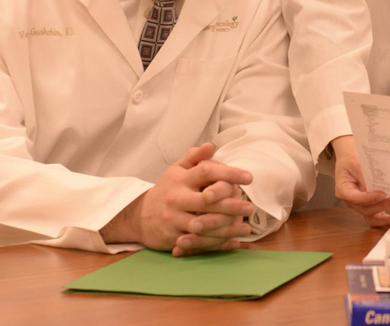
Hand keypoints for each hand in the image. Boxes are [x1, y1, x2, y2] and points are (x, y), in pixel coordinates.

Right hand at [102, 143, 256, 255]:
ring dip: (227, 228)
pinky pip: (197, 242)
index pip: (206, 172)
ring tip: (246, 227)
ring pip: (204, 225)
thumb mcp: (176, 170)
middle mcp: (177, 198)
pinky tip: (233, 242)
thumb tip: (211, 145)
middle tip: (250, 207)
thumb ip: (194, 157)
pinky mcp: (173, 237)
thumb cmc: (167, 190)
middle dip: (231, 205)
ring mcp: (174, 219)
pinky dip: (216, 244)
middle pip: (207, 201)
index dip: (228, 173)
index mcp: (181, 179)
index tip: (249, 177)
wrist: (139, 216)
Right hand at [331, 135, 389, 226]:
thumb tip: (378, 188)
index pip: (356, 198)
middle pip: (365, 210)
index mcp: (343, 190)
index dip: (369, 199)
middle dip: (381, 206)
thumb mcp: (357, 163)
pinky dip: (385, 218)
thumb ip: (365, 176)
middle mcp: (350, 201)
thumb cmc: (352, 158)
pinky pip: (375, 215)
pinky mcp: (367, 205)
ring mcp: (359, 204)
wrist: (351, 156)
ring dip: (384, 218)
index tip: (383, 194)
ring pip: (370, 216)